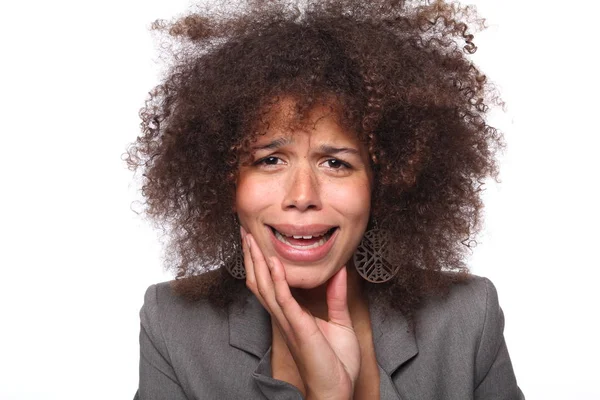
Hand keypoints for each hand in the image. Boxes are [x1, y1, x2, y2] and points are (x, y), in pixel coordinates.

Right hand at [242, 229, 360, 399]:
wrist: (337, 391)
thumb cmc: (336, 363)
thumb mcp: (340, 321)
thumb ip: (336, 296)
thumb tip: (339, 272)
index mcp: (291, 315)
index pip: (269, 284)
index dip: (260, 263)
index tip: (256, 241)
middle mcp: (284, 317)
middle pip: (259, 281)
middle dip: (251, 256)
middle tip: (244, 232)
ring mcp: (289, 322)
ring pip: (265, 287)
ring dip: (257, 262)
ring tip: (250, 240)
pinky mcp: (298, 327)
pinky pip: (284, 300)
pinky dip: (278, 281)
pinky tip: (274, 263)